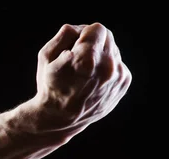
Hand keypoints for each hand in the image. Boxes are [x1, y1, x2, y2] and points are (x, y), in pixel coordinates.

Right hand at [33, 23, 131, 137]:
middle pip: (108, 37)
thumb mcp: (46, 57)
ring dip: (100, 57)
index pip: (97, 28)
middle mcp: (107, 68)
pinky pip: (118, 65)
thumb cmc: (50, 86)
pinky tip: (93, 81)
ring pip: (114, 51)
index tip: (74, 49)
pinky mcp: (123, 84)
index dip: (83, 36)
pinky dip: (107, 68)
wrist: (60, 119)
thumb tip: (79, 29)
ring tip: (84, 74)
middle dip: (93, 44)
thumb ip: (64, 35)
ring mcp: (117, 78)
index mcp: (87, 60)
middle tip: (78, 61)